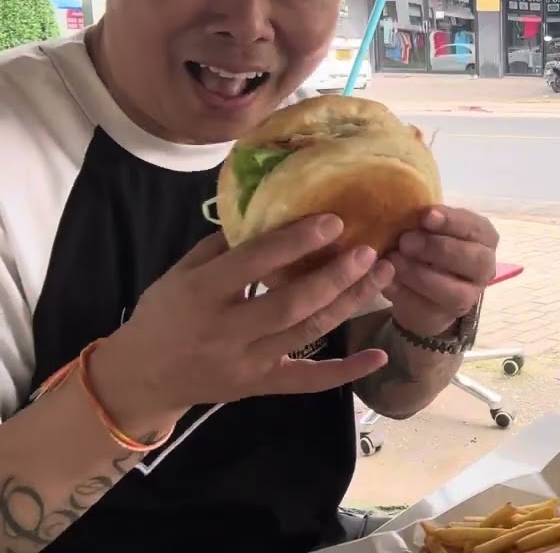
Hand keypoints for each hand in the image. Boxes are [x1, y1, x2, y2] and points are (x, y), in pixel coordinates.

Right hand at [95, 215, 393, 425]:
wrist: (140, 379)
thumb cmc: (163, 315)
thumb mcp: (179, 272)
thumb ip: (223, 245)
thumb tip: (271, 210)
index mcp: (201, 293)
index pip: (255, 262)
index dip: (297, 240)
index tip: (335, 220)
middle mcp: (226, 330)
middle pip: (292, 302)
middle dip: (336, 276)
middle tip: (371, 251)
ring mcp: (247, 362)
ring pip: (308, 333)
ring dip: (350, 304)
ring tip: (382, 275)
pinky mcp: (261, 386)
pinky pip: (308, 381)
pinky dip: (346, 371)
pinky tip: (378, 356)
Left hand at [384, 206, 498, 336]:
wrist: (423, 289)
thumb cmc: (429, 247)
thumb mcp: (431, 228)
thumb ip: (427, 220)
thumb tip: (405, 209)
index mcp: (485, 238)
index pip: (476, 228)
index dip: (452, 221)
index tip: (426, 216)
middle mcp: (484, 267)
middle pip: (473, 260)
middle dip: (438, 248)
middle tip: (406, 241)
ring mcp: (469, 296)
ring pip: (452, 290)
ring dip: (419, 274)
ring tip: (393, 261)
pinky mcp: (446, 316)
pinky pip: (427, 307)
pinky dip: (405, 293)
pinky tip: (387, 280)